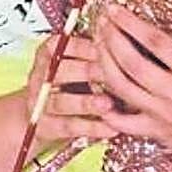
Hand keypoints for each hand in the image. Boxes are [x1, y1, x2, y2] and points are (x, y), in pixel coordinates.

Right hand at [22, 33, 117, 154]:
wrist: (45, 116)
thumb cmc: (73, 83)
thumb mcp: (81, 63)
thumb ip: (99, 53)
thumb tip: (131, 43)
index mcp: (49, 54)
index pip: (63, 44)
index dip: (87, 46)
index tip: (112, 47)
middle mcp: (40, 77)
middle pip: (60, 72)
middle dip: (88, 72)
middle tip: (114, 74)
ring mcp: (40, 103)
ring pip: (61, 102)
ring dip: (86, 103)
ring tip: (109, 104)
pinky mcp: (45, 127)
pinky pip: (68, 127)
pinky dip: (90, 128)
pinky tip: (111, 128)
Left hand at [92, 0, 171, 171]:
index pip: (156, 42)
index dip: (130, 23)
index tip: (115, 9)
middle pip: (131, 63)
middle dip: (110, 39)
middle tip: (102, 22)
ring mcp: (165, 117)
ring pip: (121, 89)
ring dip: (103, 65)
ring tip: (97, 46)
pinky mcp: (159, 133)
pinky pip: (123, 123)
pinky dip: (106, 109)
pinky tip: (99, 91)